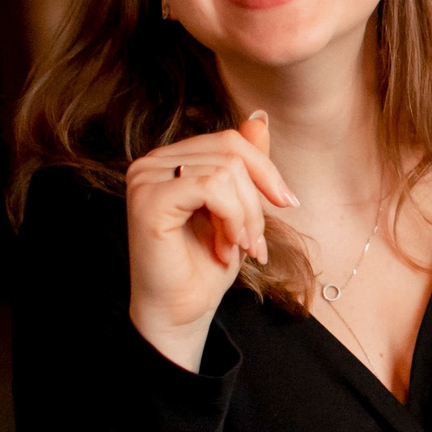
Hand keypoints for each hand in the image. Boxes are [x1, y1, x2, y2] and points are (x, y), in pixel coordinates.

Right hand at [126, 111, 296, 370]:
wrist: (180, 312)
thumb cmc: (204, 266)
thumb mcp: (238, 209)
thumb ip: (244, 165)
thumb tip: (258, 118)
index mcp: (171, 160)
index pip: (230, 141)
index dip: (266, 171)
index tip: (286, 204)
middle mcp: (151, 162)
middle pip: (231, 151)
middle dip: (257, 200)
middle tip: (256, 242)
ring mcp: (146, 178)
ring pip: (226, 170)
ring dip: (246, 217)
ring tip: (238, 248)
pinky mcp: (148, 199)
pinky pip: (211, 187)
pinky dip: (232, 219)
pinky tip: (226, 247)